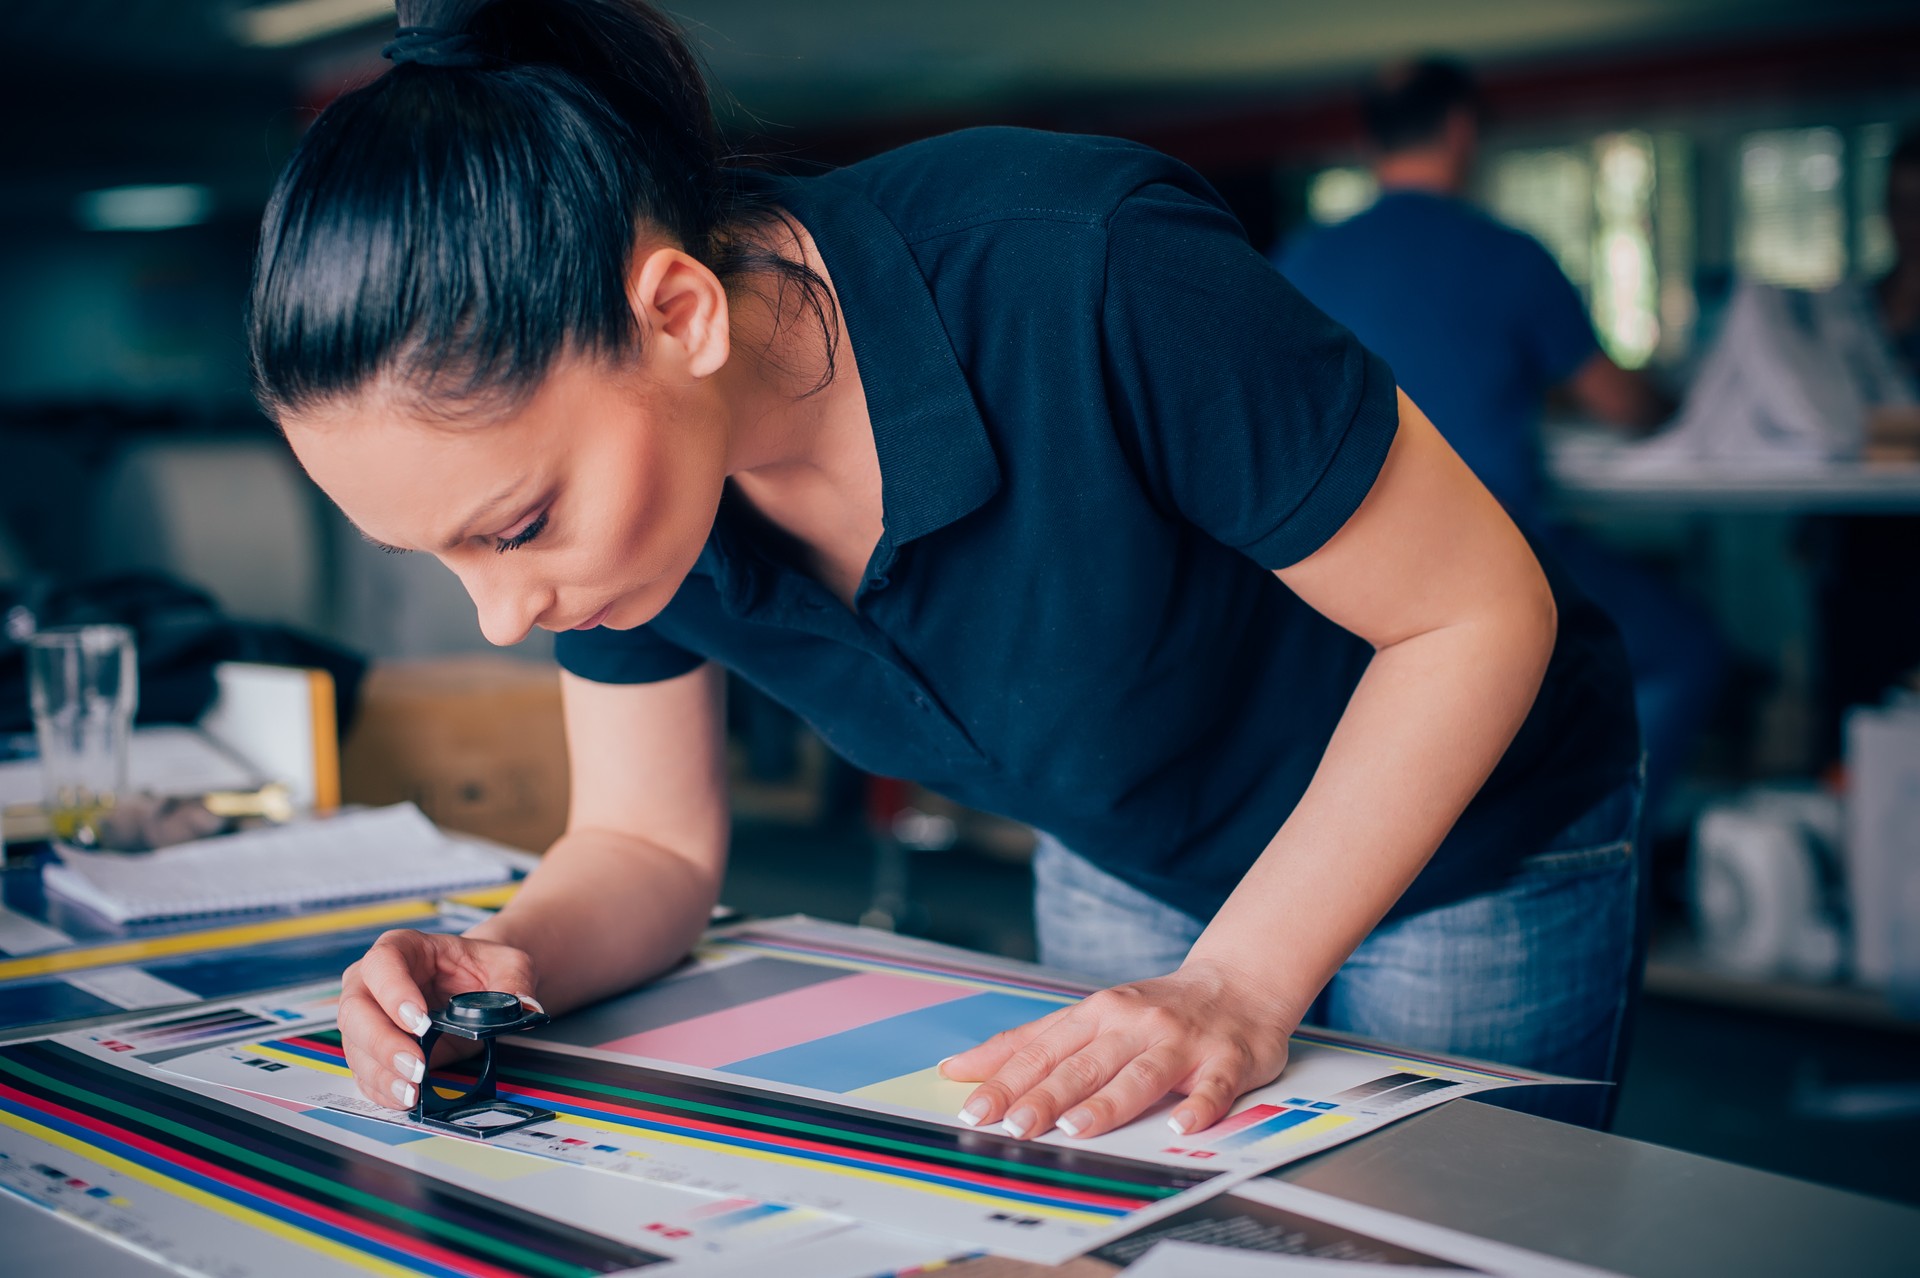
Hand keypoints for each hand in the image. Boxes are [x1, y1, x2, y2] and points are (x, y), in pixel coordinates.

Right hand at [337, 929, 541, 1110]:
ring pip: (356, 1045)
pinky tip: (403, 1098)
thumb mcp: (508, 963)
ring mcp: (367, 1017)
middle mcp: (372, 982)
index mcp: (403, 948)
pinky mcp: (371, 1049)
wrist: (476, 986)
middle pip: (356, 1009)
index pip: (383, 963)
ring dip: (381, 1072)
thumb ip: (515, 981)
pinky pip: (365, 1071)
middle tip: (416, 1065)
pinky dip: (381, 1089)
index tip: (419, 1022)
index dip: (394, 992)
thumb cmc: (482, 967)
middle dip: (383, 1042)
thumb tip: (523, 1007)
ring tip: (411, 1091)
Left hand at [939, 959, 1294, 1139]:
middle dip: (1046, 1095)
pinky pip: (1213, 1086)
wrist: (1238, 983)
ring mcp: (1181, 1041)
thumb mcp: (1089, 1016)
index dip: (1008, 1080)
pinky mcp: (1226, 1059)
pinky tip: (1182, 1125)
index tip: (976, 1109)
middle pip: (1084, 1064)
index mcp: (1097, 1014)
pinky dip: (1200, 1105)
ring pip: (1141, 1073)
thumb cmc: (1154, 1010)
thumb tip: (960, 1068)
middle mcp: (1134, 1024)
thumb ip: (1028, 1043)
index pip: (1044, 1051)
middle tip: (1015, 1126)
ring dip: (1109, 1101)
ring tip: (1077, 1128)